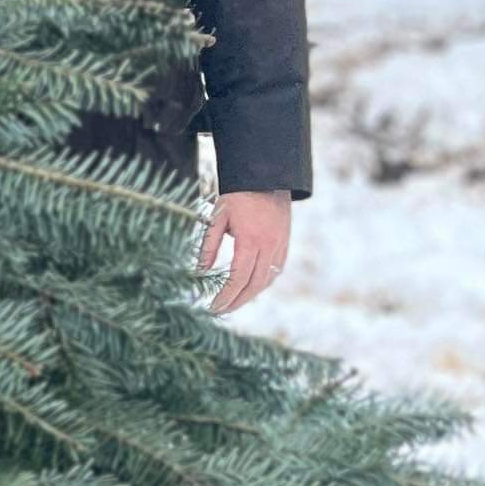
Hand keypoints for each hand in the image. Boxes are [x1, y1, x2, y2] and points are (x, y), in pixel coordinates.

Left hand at [198, 190, 291, 316]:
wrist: (266, 174)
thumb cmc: (237, 194)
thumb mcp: (217, 219)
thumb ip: (208, 246)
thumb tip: (199, 272)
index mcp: (250, 239)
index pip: (238, 278)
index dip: (226, 296)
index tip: (213, 307)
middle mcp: (269, 244)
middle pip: (254, 284)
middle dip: (237, 301)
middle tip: (222, 310)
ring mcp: (280, 243)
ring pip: (268, 279)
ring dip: (251, 294)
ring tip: (234, 302)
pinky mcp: (285, 241)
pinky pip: (277, 268)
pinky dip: (264, 281)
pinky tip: (253, 287)